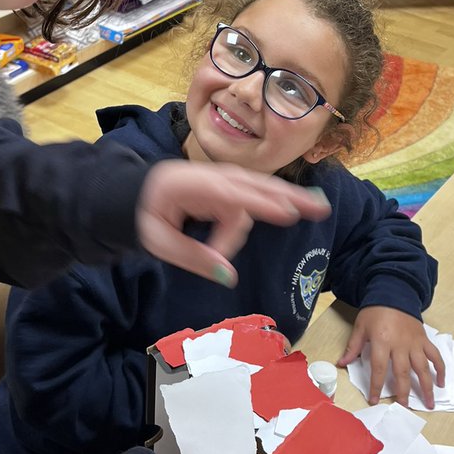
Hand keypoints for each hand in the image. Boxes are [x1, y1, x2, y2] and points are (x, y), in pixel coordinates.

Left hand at [137, 160, 329, 285]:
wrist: (133, 192)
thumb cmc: (143, 215)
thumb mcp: (157, 241)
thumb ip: (191, 257)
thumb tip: (228, 276)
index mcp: (191, 185)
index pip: (229, 196)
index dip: (254, 209)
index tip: (267, 228)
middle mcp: (212, 178)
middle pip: (253, 186)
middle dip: (285, 198)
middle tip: (316, 210)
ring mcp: (222, 181)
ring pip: (259, 189)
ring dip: (289, 197)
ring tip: (319, 207)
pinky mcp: (227, 188)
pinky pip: (254, 195)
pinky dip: (278, 197)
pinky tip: (300, 203)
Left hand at [337, 305, 444, 408]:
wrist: (394, 292)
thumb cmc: (375, 311)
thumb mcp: (360, 327)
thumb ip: (353, 347)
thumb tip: (341, 363)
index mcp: (382, 341)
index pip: (378, 368)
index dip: (375, 386)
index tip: (374, 400)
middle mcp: (400, 344)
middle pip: (402, 372)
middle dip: (403, 392)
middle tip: (404, 407)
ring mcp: (415, 343)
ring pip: (422, 367)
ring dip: (427, 386)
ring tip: (429, 403)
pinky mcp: (424, 339)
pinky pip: (435, 356)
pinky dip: (440, 369)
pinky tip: (440, 382)